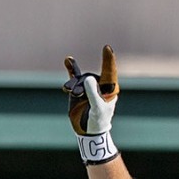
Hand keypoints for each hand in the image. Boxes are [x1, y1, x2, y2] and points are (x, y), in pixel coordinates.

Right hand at [62, 47, 118, 162]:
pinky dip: (71, 69)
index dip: (108, 60)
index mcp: (109, 88)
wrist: (88, 131)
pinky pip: (74, 77)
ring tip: (68, 91)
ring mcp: (89, 87)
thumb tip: (87, 78)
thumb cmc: (98, 120)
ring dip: (73, 84)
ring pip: (79, 80)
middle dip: (81, 85)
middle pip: (88, 78)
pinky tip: (68, 60)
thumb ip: (93, 93)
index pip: (109, 71)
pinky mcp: (79, 90)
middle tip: (76, 93)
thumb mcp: (97, 108)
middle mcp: (99, 85)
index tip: (106, 48)